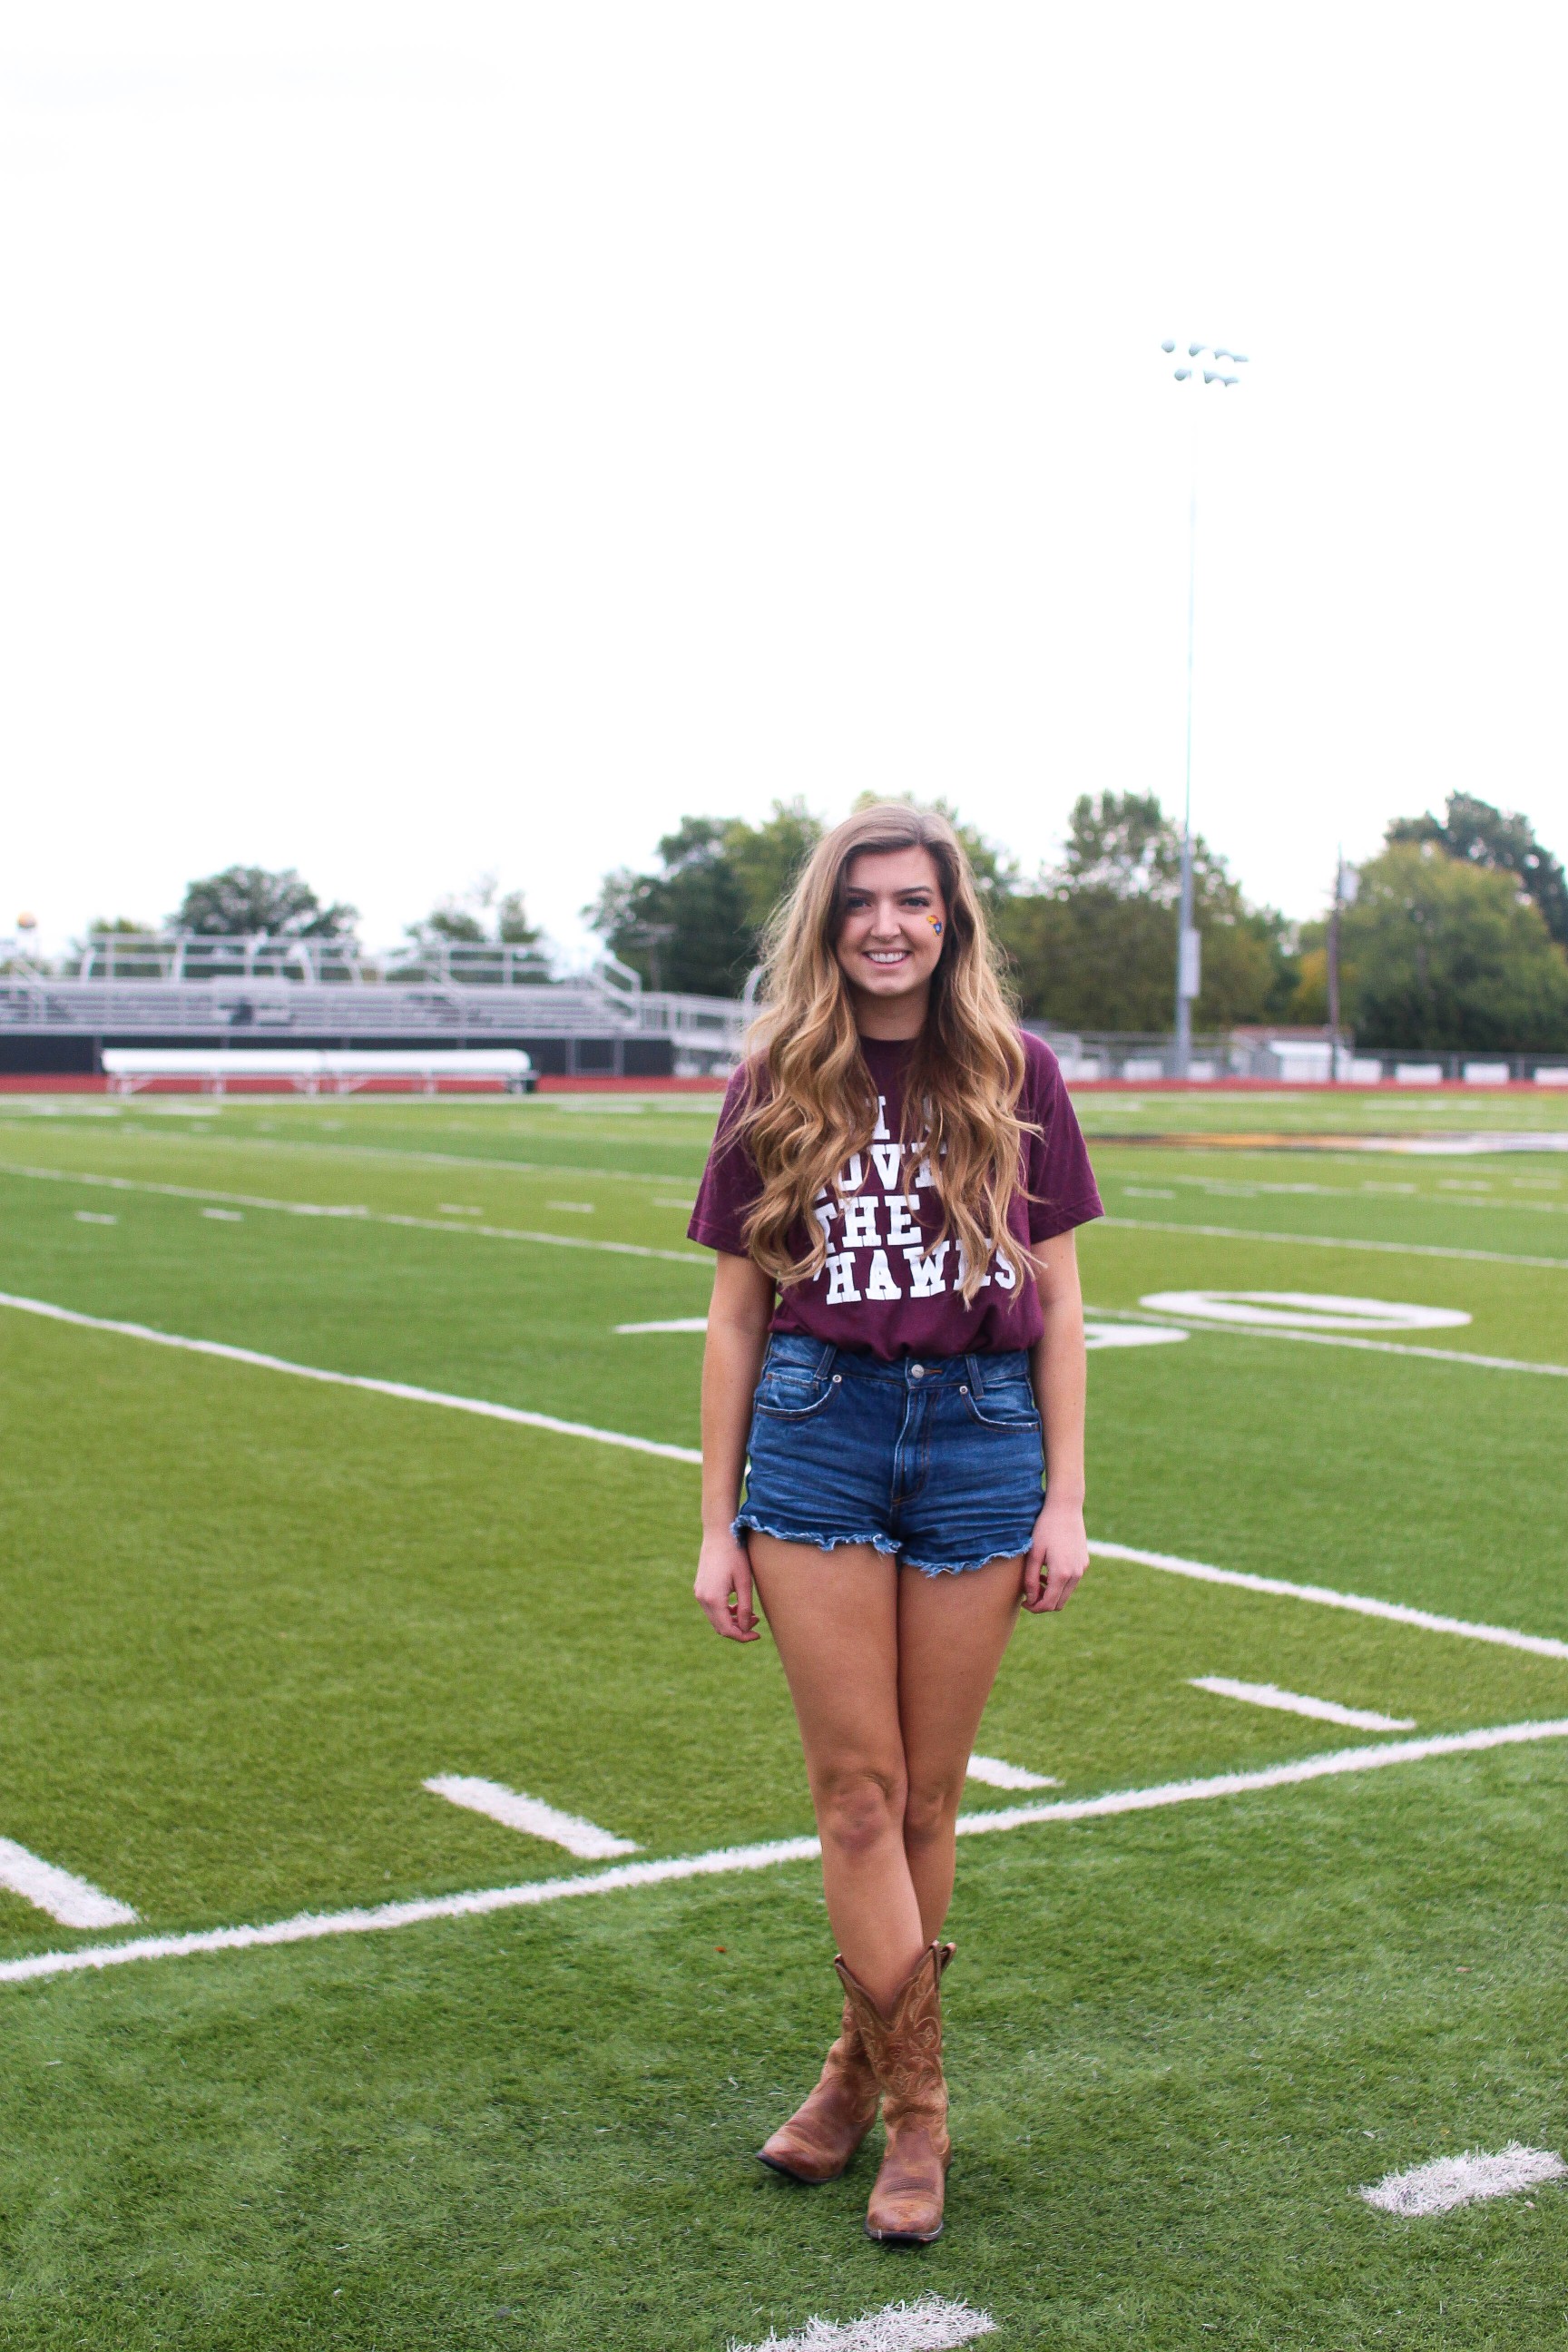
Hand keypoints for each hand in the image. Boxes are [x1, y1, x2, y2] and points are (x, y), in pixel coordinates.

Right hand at [694, 1531, 759, 1641]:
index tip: (757, 1635)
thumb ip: (745, 1608)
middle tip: (757, 1623)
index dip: (743, 1636)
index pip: (727, 1629)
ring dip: (732, 1621)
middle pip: (720, 1627)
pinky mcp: (700, 1588)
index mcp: (713, 1599)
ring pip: (716, 1619)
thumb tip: (746, 1628)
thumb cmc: (735, 1555)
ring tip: (752, 1615)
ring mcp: (699, 1593)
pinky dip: (725, 1612)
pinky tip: (738, 1606)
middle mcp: (702, 1599)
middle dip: (739, 1629)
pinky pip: (712, 1608)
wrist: (718, 1534)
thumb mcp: (744, 1582)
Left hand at [1022, 1496, 1087, 1613]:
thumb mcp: (1033, 1553)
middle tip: (1028, 1594)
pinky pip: (1072, 1582)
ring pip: (1066, 1594)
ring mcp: (1082, 1568)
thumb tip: (1030, 1599)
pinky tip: (1047, 1571)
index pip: (1048, 1604)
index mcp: (1061, 1573)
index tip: (1023, 1602)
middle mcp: (1075, 1574)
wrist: (1065, 1507)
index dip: (1034, 1608)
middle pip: (1059, 1603)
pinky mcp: (1084, 1562)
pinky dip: (1060, 1584)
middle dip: (1043, 1603)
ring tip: (1036, 1580)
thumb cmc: (1045, 1528)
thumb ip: (1030, 1579)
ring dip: (1052, 1593)